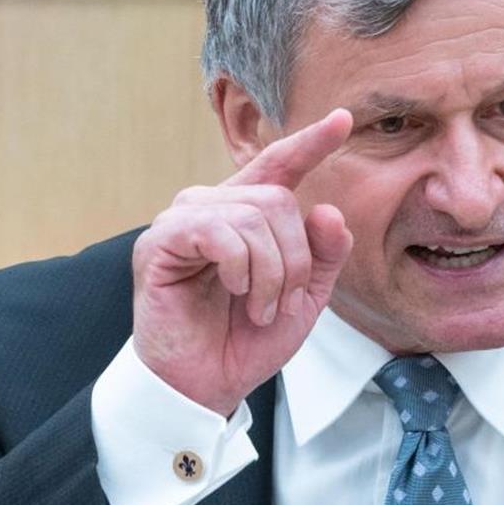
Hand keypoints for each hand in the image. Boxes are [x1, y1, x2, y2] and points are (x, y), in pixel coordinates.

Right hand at [130, 109, 354, 416]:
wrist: (205, 385)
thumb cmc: (246, 340)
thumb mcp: (304, 299)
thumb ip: (323, 255)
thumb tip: (328, 211)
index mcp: (247, 215)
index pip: (280, 165)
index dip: (311, 142)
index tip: (343, 119)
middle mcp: (213, 207)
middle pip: (277, 198)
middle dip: (295, 257)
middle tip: (283, 302)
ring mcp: (183, 221)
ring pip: (253, 213)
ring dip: (270, 271)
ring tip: (259, 307)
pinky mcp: (160, 242)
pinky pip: (218, 230)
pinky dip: (240, 266)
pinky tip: (235, 291)